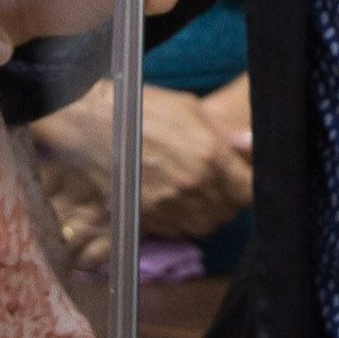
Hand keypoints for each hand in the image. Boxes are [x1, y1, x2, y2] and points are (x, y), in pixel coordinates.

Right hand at [22, 85, 250, 266]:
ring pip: (205, 225)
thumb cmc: (138, 108)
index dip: (250, 187)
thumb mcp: (188, 108)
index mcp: (208, 156)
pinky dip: (183, 220)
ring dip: (209, 213)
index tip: (246, 179)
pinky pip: (178, 230)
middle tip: (222, 184)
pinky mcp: (146, 217)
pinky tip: (176, 201)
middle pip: (229, 211)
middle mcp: (192, 187)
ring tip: (200, 194)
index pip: (248, 191)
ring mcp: (168, 206)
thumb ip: (224, 133)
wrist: (86, 126)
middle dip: (230, 199)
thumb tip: (252, 145)